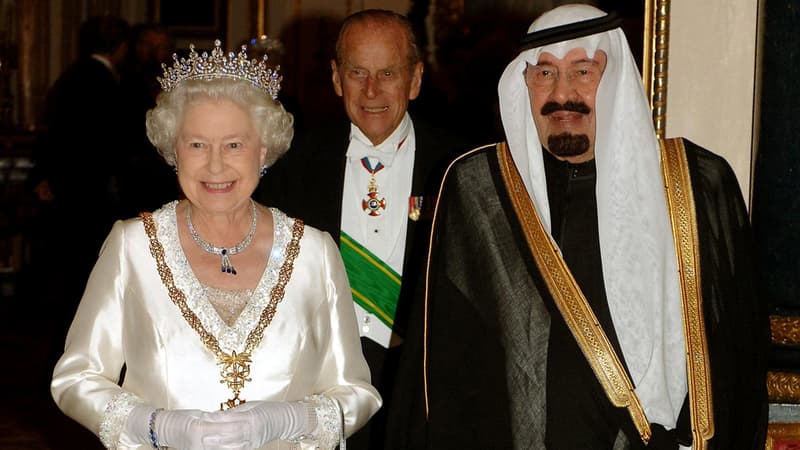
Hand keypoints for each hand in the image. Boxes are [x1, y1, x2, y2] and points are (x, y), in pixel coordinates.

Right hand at [126, 405, 247, 449]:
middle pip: (224, 443)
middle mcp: (197, 442)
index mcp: (198, 428)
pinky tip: (234, 448)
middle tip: (253, 437)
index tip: (249, 423)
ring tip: (247, 444)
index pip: (222, 428)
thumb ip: (213, 417)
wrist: (161, 429)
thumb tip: (229, 417)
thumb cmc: (180, 418)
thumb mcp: (198, 414)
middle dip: (239, 440)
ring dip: (234, 448)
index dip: (236, 426)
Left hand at [209, 400, 311, 447]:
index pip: (231, 417)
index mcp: (252, 416)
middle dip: (215, 434)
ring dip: (219, 445)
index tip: (204, 416)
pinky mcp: (254, 447)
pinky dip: (228, 449)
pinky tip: (219, 449)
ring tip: (206, 443)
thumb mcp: (251, 405)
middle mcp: (253, 429)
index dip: (217, 417)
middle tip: (200, 434)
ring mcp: (254, 440)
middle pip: (230, 433)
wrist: (284, 420)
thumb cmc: (268, 409)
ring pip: (233, 445)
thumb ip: (234, 411)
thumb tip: (216, 414)